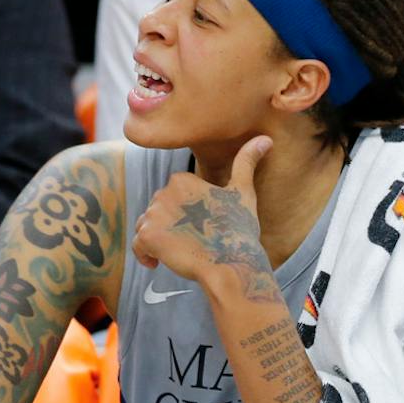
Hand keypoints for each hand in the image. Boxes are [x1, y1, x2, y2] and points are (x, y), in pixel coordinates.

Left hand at [130, 137, 278, 302]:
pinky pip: (137, 246)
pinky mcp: (148, 236)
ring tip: (178, 252)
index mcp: (182, 179)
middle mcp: (163, 192)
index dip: (184, 214)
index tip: (198, 227)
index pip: (172, 199)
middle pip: (158, 212)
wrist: (232, 262)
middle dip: (170, 226)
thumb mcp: (243, 192)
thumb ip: (246, 163)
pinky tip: (157, 263)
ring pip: (147, 227)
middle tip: (193, 243)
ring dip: (158, 240)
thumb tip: (265, 139)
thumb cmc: (239, 230)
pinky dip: (144, 255)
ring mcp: (154, 215)